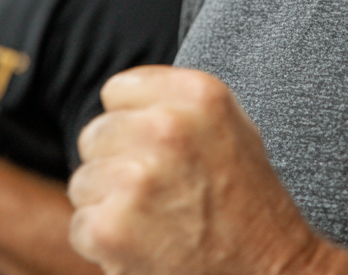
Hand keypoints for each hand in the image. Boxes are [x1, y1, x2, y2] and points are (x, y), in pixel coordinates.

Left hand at [67, 66, 323, 274]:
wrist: (266, 273)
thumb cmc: (247, 200)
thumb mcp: (229, 125)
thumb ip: (176, 103)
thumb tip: (119, 99)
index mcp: (197, 93)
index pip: (118, 90)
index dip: (132, 122)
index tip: (156, 148)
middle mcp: (166, 127)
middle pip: (95, 133)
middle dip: (116, 163)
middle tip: (158, 191)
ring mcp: (137, 177)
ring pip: (84, 180)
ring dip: (109, 204)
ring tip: (155, 220)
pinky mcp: (112, 227)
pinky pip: (81, 225)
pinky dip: (104, 243)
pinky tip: (144, 246)